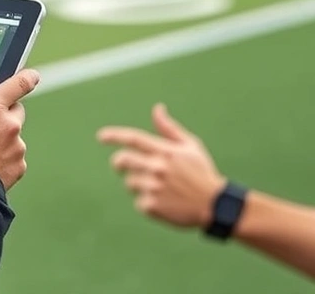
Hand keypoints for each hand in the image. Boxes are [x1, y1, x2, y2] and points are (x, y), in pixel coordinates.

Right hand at [0, 69, 38, 189]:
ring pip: (14, 136)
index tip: (31, 76)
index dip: (28, 77)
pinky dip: (3, 158)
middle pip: (15, 110)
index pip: (20, 83)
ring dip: (2, 138)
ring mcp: (16, 147)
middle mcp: (9, 125)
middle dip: (3, 113)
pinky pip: (13, 157)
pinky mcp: (18, 167)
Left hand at [97, 103, 225, 227]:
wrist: (214, 205)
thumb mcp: (190, 146)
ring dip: (138, 184)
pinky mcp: (152, 206)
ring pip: (129, 182)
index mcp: (165, 151)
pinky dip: (147, 202)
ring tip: (157, 188)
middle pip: (122, 160)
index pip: (134, 139)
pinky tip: (163, 201)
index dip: (115, 136)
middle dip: (118, 162)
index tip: (101, 136)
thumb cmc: (201, 172)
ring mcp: (153, 187)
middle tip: (121, 166)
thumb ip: (169, 129)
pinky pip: (138, 201)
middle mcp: (157, 168)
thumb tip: (157, 108)